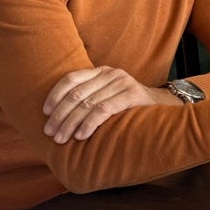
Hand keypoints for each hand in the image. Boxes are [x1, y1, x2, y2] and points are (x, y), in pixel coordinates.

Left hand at [43, 66, 175, 142]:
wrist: (165, 106)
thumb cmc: (129, 106)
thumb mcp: (108, 95)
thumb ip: (89, 97)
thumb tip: (55, 115)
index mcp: (101, 71)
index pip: (71, 79)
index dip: (55, 96)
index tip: (45, 113)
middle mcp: (112, 73)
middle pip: (76, 94)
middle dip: (60, 116)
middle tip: (50, 133)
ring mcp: (123, 83)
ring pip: (88, 103)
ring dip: (71, 123)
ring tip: (62, 138)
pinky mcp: (132, 95)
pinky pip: (104, 109)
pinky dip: (89, 123)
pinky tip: (81, 135)